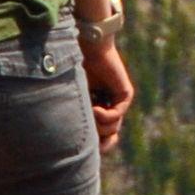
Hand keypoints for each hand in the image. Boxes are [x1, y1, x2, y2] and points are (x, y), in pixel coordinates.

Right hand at [78, 19, 134, 151]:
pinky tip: (94, 108)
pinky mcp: (125, 94)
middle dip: (97, 142)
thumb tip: (71, 147)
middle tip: (85, 137)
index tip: (78, 147)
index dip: (92, 147)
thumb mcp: (71, 102)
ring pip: (112, 129)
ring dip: (98, 126)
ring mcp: (118, 102)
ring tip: (87, 112)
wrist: (84, 46)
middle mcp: (108, 107)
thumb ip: (74, 120)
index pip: (100, 139)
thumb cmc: (70, 70)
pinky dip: (105, 116)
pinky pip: (116, 115)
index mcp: (95, 110)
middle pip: (108, 138)